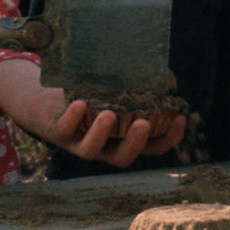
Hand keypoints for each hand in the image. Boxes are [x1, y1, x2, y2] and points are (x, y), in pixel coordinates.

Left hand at [0, 60, 187, 166]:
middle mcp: (103, 146)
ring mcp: (79, 142)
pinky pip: (65, 131)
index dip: (168, 138)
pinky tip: (80, 103)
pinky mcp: (58, 133)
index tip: (181, 119)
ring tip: (110, 114)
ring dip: (101, 133)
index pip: (151, 146)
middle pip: (122, 157)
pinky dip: (73, 118)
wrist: (48, 100)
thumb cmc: (90, 94)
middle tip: (144, 123)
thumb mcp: (115, 89)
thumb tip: (165, 73)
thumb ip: (136, 86)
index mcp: (122, 139)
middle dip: (135, 143)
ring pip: (91, 150)